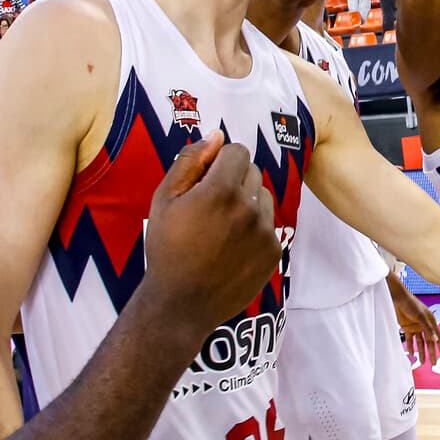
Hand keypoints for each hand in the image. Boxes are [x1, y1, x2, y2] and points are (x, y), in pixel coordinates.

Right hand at [143, 137, 278, 327]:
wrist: (180, 304)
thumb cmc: (166, 248)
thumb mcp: (165, 199)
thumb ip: (190, 161)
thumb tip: (217, 135)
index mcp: (221, 191)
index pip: (238, 151)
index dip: (220, 161)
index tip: (206, 180)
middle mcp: (249, 208)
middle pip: (253, 171)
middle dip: (234, 180)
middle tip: (210, 206)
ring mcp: (265, 232)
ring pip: (263, 197)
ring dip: (247, 203)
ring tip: (221, 228)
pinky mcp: (274, 252)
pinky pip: (269, 225)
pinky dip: (254, 229)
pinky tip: (232, 247)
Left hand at [389, 272, 439, 366]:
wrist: (398, 298)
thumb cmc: (411, 303)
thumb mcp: (420, 317)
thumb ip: (428, 329)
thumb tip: (435, 340)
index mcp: (431, 321)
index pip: (438, 336)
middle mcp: (424, 325)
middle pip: (429, 341)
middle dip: (431, 352)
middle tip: (433, 363)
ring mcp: (416, 327)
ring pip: (420, 342)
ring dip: (421, 352)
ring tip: (422, 362)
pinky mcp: (408, 327)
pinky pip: (411, 339)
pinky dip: (411, 346)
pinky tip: (411, 353)